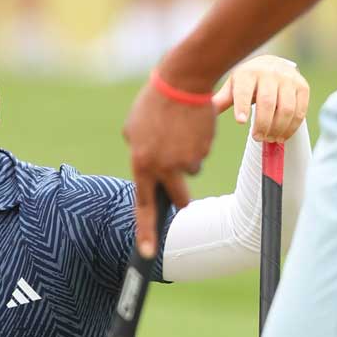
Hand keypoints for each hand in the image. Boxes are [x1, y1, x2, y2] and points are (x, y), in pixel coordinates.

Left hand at [123, 78, 213, 257]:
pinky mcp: (203, 150)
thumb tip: (146, 169)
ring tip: (180, 134)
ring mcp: (185, 160)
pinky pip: (200, 156)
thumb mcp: (133, 129)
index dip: (146, 233)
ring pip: (190, 172)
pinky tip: (190, 126)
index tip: (148, 255)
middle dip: (182, 195)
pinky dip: (197, 145)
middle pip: (180, 199)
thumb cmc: (153, 104)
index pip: (143, 206)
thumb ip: (137, 152)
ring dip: (187, 160)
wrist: (181, 82)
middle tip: (180, 178)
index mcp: (141, 164)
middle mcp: (163, 167)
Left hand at [212, 54, 308, 144]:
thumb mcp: (233, 86)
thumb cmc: (248, 81)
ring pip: (286, 109)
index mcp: (248, 73)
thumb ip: (222, 100)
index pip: (244, 91)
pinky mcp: (303, 86)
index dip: (243, 106)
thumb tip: (201, 111)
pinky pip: (300, 111)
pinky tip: (282, 135)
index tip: (241, 122)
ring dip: (278, 128)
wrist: (272, 64)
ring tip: (270, 139)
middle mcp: (269, 73)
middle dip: (262, 124)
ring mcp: (288, 79)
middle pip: (267, 103)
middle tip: (257, 138)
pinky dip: (291, 127)